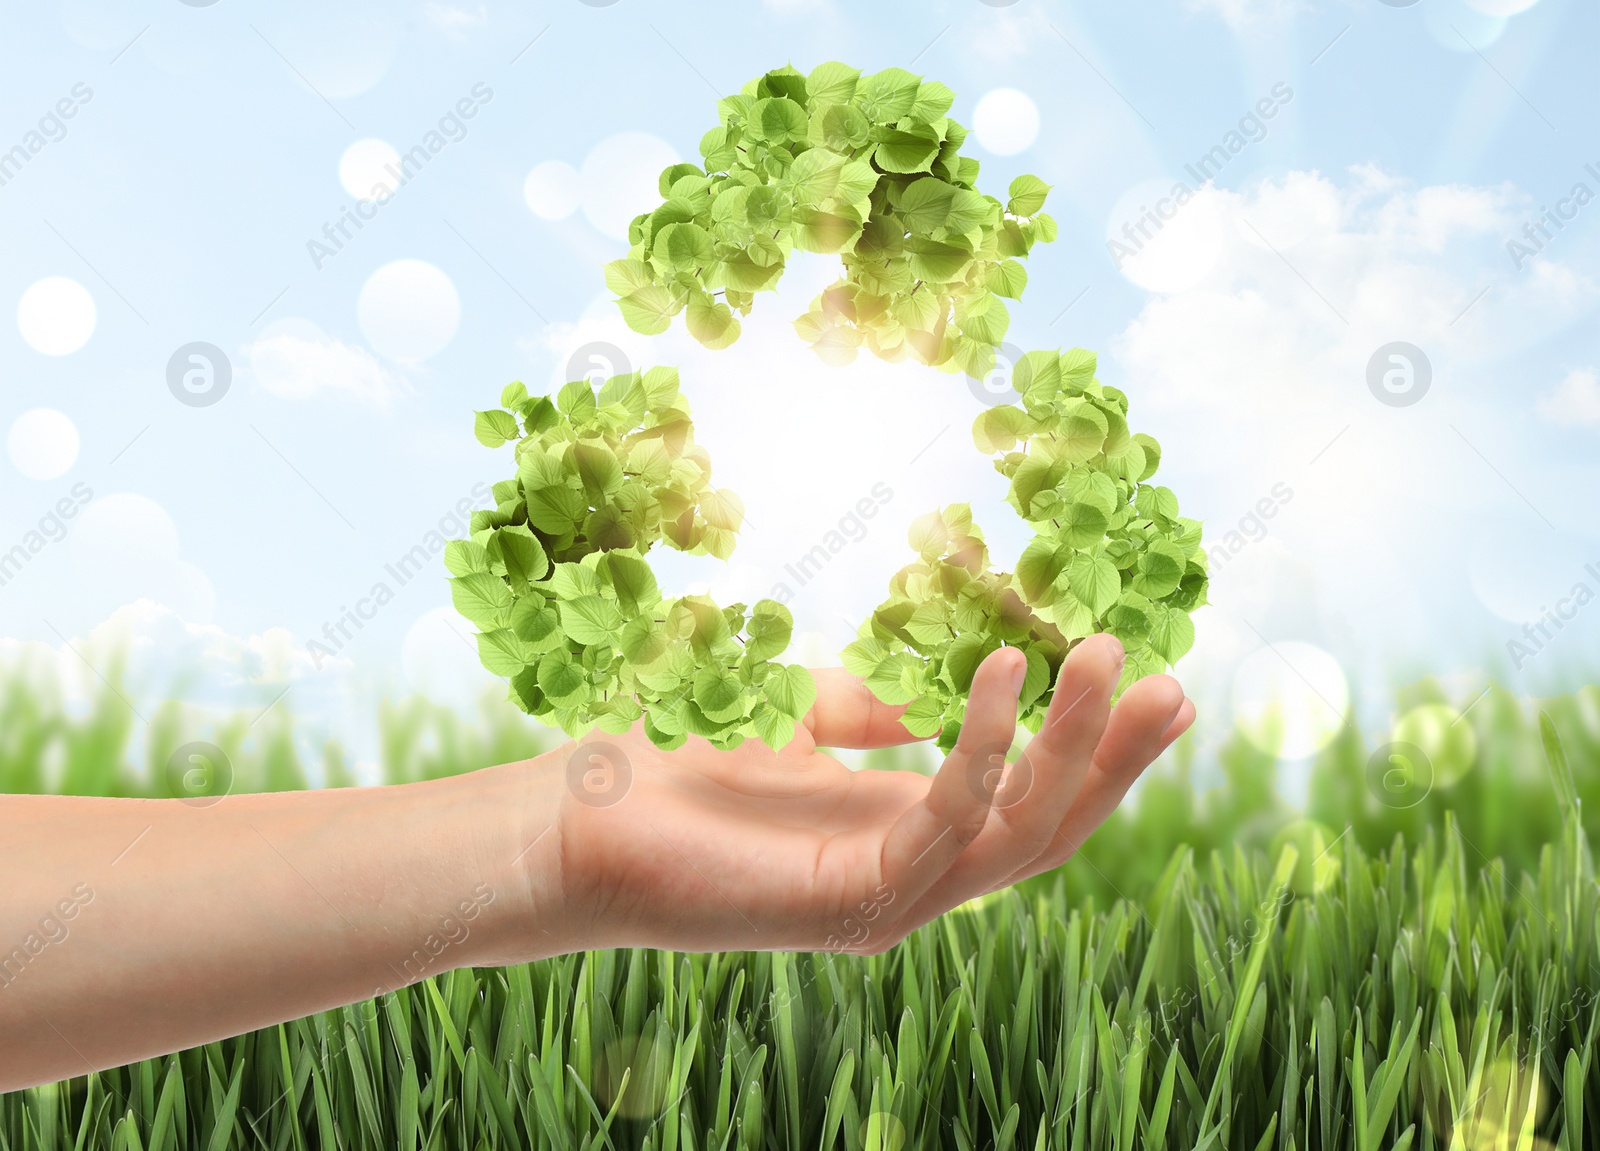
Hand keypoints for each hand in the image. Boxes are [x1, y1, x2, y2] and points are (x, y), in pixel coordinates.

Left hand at [536, 634, 1192, 955]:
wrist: (574, 822)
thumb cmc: (675, 767)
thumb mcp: (796, 714)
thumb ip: (869, 708)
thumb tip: (941, 686)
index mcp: (902, 829)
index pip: (1026, 795)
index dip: (1090, 742)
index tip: (1138, 667)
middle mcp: (910, 874)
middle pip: (1050, 825)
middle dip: (1117, 756)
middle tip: (1175, 681)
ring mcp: (888, 900)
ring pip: (1020, 834)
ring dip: (1074, 746)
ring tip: (1109, 658)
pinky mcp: (852, 907)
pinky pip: (945, 828)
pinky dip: (980, 749)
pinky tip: (1002, 674)